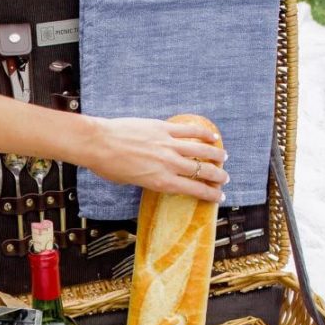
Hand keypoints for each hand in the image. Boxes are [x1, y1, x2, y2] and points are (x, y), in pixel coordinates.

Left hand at [90, 117, 228, 201]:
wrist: (99, 143)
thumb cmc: (108, 166)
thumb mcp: (130, 181)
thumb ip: (148, 179)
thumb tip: (157, 175)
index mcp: (161, 182)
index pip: (193, 189)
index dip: (210, 194)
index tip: (219, 196)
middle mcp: (169, 164)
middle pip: (202, 171)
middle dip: (217, 176)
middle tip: (225, 178)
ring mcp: (168, 145)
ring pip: (200, 149)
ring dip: (215, 154)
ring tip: (224, 157)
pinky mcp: (163, 129)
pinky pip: (188, 130)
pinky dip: (203, 133)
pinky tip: (212, 136)